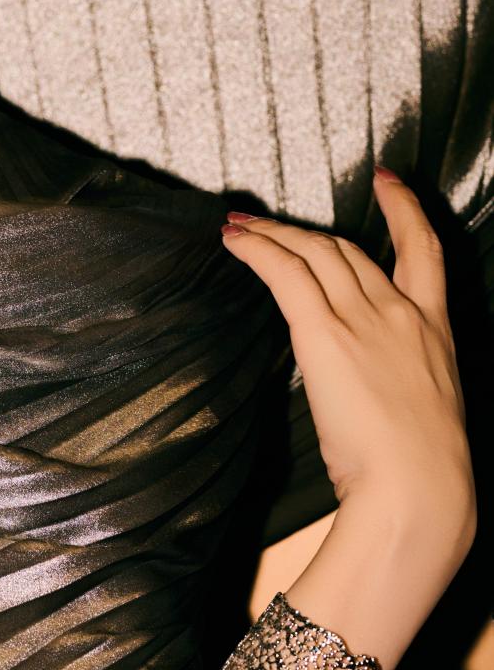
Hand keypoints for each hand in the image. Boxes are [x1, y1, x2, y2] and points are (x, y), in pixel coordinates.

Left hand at [221, 172, 475, 549]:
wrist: (420, 487)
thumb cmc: (420, 469)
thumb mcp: (424, 408)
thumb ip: (396, 380)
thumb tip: (363, 385)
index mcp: (435, 329)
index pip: (424, 249)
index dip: (403, 208)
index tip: (386, 181)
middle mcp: (402, 312)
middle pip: (347, 250)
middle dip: (303, 231)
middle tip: (267, 222)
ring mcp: (364, 318)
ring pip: (313, 252)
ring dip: (271, 234)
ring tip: (239, 228)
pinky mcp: (325, 332)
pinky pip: (285, 272)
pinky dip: (256, 249)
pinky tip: (234, 242)